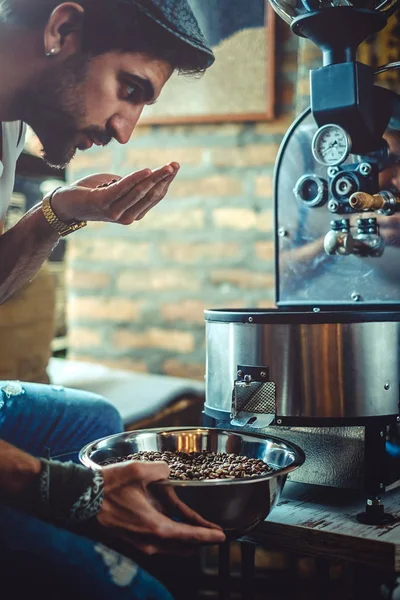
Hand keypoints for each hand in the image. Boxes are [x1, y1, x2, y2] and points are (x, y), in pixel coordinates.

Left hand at [49, 163, 179, 224]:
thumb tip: (146, 175)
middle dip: (164, 179)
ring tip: (166, 167)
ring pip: (140, 192)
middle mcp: (127, 216)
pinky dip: (136, 179)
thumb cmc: (92, 192)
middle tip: (175, 164)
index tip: (175, 166)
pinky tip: (146, 170)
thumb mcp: (116, 187)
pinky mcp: (102, 203)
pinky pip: (123, 189)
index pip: (155, 196)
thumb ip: (131, 184)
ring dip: (154, 178)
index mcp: (134, 213)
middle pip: (150, 195)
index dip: (166, 181)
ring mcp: (115, 212)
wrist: (65, 204)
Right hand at [96, 461, 225, 555]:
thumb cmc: (109, 485)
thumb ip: (161, 470)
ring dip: (185, 538)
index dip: (207, 535)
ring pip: (171, 546)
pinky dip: (171, 535)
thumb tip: (169, 471)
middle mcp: (149, 540)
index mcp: (155, 526)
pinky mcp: (132, 540)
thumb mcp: (139, 471)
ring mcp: (140, 542)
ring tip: (197, 528)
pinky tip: (173, 523)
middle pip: (183, 545)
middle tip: (213, 532)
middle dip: (200, 539)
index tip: (221, 536)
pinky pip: (159, 542)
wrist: (82, 497)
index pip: (189, 535)